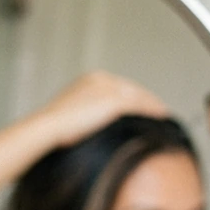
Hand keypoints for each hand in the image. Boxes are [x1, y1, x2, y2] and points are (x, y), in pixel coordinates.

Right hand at [39, 71, 167, 147]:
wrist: (46, 129)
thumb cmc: (51, 129)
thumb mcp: (68, 118)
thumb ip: (82, 116)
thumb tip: (85, 129)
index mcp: (89, 80)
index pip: (118, 87)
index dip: (133, 98)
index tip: (142, 108)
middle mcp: (101, 79)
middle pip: (132, 89)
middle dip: (146, 100)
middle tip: (158, 111)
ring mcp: (108, 88)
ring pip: (139, 96)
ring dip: (152, 105)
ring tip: (163, 116)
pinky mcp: (114, 101)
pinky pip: (140, 105)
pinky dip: (153, 111)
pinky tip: (161, 118)